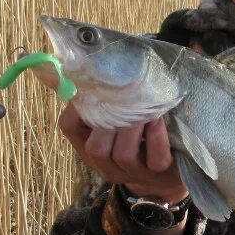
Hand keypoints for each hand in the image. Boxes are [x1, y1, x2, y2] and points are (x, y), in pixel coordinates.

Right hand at [29, 62, 187, 202]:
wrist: (164, 173)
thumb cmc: (134, 134)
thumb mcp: (111, 117)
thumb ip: (95, 96)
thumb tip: (74, 61)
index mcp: (88, 146)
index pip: (70, 126)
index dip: (81, 105)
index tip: (96, 85)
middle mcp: (106, 164)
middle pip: (96, 147)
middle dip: (110, 120)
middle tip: (124, 98)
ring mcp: (132, 172)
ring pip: (123, 154)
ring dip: (133, 128)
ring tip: (144, 108)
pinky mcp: (159, 173)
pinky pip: (155, 159)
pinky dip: (156, 138)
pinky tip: (158, 120)